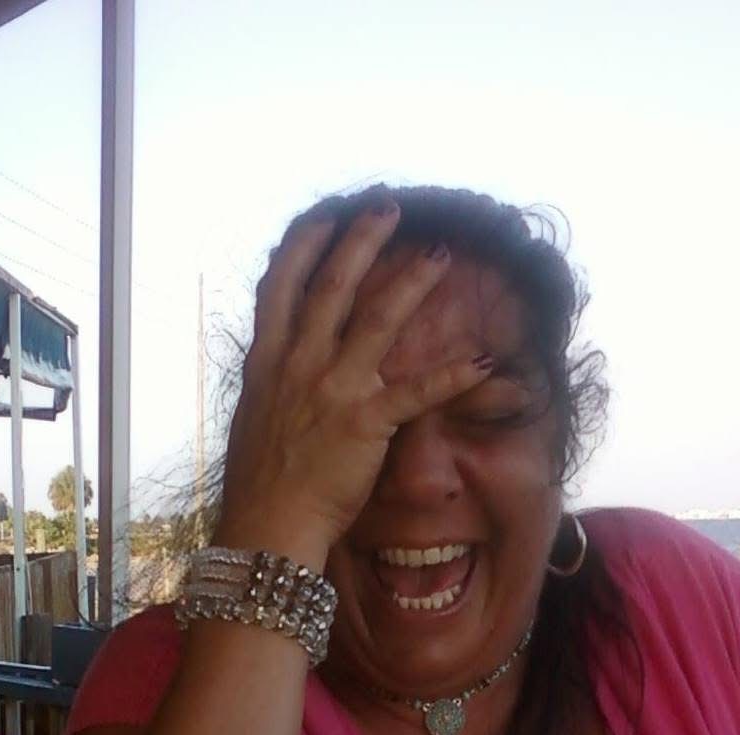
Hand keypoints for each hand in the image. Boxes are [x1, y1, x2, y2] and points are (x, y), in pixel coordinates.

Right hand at [214, 199, 491, 564]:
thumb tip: (283, 363)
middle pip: (331, 287)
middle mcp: (299, 364)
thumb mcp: (256, 416)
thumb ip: (274, 382)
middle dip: (360, 242)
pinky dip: (452, 376)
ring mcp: (333, 389)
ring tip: (438, 253)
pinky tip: (483, 360)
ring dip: (410, 281)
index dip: (304, 248)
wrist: (267, 523)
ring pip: (376, 320)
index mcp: (269, 361)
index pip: (281, 288)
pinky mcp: (365, 422)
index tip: (324, 218)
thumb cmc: (261, 478)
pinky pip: (416, 392)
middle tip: (388, 206)